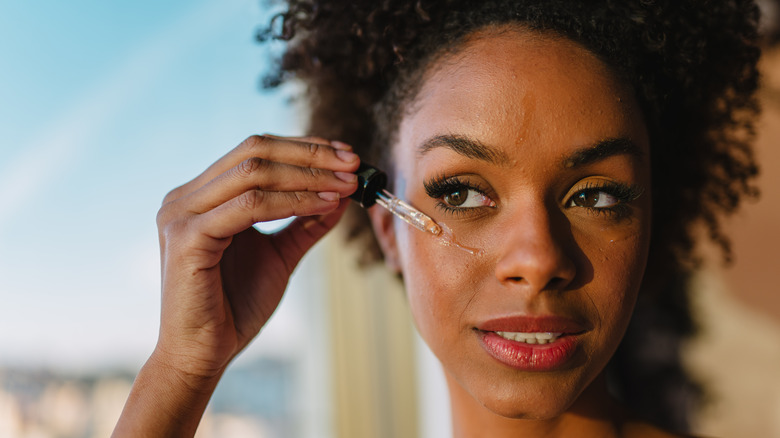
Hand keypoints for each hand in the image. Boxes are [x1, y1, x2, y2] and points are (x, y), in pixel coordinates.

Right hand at [152, 134, 358, 380]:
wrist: (203, 355)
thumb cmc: (235, 307)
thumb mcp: (279, 255)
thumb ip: (305, 223)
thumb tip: (342, 194)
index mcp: (201, 196)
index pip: (255, 151)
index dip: (304, 147)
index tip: (346, 155)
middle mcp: (185, 197)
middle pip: (254, 151)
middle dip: (310, 154)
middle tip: (353, 164)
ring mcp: (181, 214)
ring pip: (253, 173)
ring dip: (308, 176)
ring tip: (346, 185)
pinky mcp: (186, 238)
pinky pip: (249, 206)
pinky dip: (292, 202)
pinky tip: (324, 204)